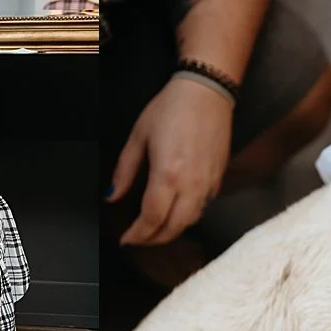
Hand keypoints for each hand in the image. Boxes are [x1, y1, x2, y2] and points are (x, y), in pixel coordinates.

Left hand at [106, 77, 232, 245]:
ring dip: (172, 230)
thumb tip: (112, 196)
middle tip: (139, 239)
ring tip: (155, 230)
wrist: (206, 91)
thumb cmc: (171, 108)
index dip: (138, 234)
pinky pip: (204, 207)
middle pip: (173, 227)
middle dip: (154, 239)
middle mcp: (191, 183)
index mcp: (167, 174)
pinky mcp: (219, 177)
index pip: (152, 218)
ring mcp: (208, 182)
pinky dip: (188, 216)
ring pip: (191, 221)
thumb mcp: (138, 136)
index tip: (126, 239)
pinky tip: (176, 212)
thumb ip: (124, 171)